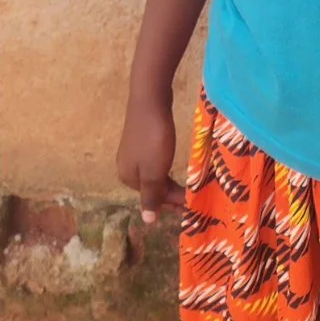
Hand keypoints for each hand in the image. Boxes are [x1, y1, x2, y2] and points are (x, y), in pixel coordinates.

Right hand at [116, 97, 184, 225]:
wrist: (149, 99)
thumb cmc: (153, 138)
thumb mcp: (154, 171)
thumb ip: (152, 196)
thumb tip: (147, 221)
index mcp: (128, 178)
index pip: (153, 198)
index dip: (173, 203)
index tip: (193, 206)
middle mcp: (127, 167)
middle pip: (152, 187)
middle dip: (171, 194)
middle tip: (193, 198)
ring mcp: (132, 151)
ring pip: (154, 173)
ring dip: (170, 181)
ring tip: (187, 185)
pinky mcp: (141, 138)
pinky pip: (154, 160)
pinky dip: (166, 166)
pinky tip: (173, 164)